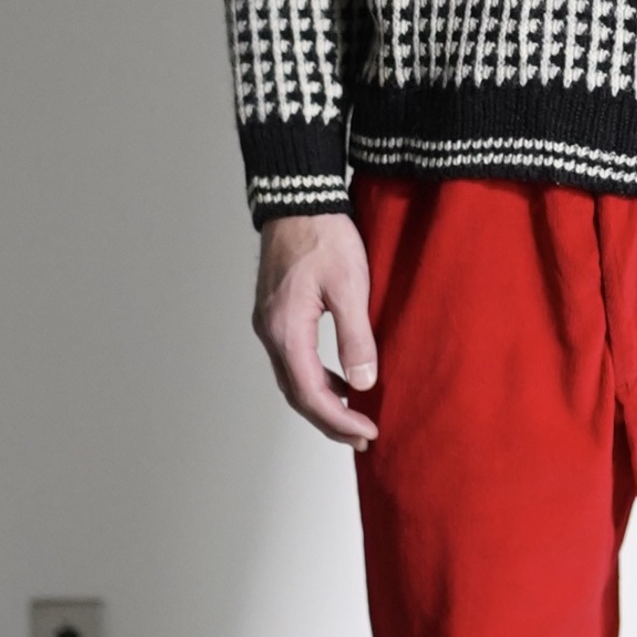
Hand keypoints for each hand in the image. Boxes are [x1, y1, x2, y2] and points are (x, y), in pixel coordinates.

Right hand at [252, 213, 378, 448]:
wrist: (299, 200)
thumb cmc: (324, 236)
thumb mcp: (351, 287)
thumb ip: (356, 338)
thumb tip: (362, 384)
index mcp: (286, 330)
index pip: (311, 394)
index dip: (339, 420)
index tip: (367, 432)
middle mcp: (270, 332)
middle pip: (297, 394)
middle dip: (330, 421)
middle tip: (362, 437)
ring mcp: (269, 324)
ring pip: (292, 379)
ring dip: (322, 402)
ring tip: (354, 416)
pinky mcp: (275, 315)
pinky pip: (292, 360)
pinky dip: (316, 379)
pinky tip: (340, 380)